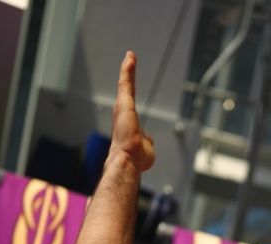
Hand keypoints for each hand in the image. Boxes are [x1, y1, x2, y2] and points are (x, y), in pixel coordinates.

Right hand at [111, 51, 155, 171]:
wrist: (128, 160)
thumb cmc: (136, 159)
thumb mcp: (146, 148)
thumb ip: (146, 140)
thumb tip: (148, 140)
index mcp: (127, 123)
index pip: (130, 104)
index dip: (131, 93)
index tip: (130, 83)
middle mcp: (122, 114)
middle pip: (126, 90)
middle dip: (127, 75)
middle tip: (129, 61)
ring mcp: (122, 108)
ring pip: (125, 84)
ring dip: (127, 69)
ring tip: (130, 56)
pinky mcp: (123, 104)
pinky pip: (126, 83)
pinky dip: (127, 70)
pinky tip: (130, 58)